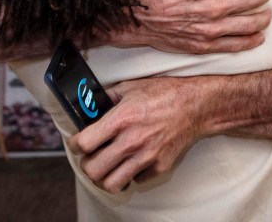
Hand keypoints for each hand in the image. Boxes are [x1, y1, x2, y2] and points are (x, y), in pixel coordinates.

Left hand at [68, 75, 206, 192]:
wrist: (195, 106)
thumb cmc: (165, 93)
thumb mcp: (131, 86)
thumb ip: (107, 97)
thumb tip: (88, 105)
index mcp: (122, 118)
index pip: (84, 143)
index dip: (75, 144)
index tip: (78, 142)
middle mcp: (132, 140)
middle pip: (92, 169)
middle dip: (86, 164)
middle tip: (91, 156)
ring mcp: (146, 157)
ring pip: (111, 184)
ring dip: (104, 176)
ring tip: (107, 165)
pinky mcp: (159, 167)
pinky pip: (134, 181)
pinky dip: (129, 174)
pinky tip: (131, 161)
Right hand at [112, 0, 271, 53]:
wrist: (130, 15)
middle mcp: (213, 7)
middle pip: (253, 0)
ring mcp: (209, 29)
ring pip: (249, 24)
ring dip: (262, 18)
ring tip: (266, 13)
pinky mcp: (203, 45)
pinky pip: (235, 45)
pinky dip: (251, 41)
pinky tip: (258, 36)